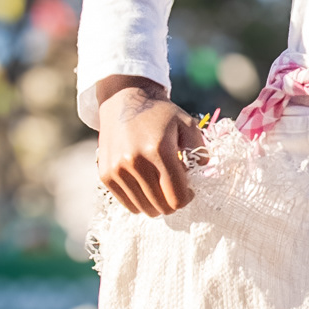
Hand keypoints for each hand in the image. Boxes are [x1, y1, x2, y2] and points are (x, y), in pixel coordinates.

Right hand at [96, 79, 205, 216]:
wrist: (123, 99)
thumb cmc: (159, 114)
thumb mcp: (187, 123)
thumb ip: (200, 150)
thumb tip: (202, 173)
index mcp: (159, 150)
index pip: (177, 197)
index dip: (187, 198)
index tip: (189, 189)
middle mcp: (136, 162)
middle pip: (161, 206)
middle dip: (173, 202)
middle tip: (174, 188)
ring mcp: (118, 170)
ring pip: (144, 208)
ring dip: (156, 202)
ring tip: (159, 186)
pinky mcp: (106, 175)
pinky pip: (128, 204)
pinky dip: (139, 200)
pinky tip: (145, 185)